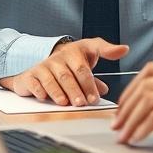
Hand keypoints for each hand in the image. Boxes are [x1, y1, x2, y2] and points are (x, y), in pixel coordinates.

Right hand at [0, 38, 129, 106]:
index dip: (107, 53)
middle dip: (78, 88)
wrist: (40, 66)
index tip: (121, 55)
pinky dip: (39, 90)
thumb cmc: (67, 67)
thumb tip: (103, 90)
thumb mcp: (83, 67)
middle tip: (84, 102)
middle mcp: (62, 55)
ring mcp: (45, 64)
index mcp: (78, 50)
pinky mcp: (32, 74)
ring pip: (53, 79)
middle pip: (71, 73)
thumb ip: (94, 79)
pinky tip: (44, 98)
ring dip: (59, 92)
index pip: (94, 48)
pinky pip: (35, 82)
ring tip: (65, 103)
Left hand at [112, 62, 152, 143]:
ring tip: (123, 135)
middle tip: (116, 123)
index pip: (148, 71)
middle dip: (125, 107)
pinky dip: (142, 129)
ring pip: (145, 103)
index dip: (131, 88)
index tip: (122, 104)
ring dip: (130, 121)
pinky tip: (137, 138)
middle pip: (142, 87)